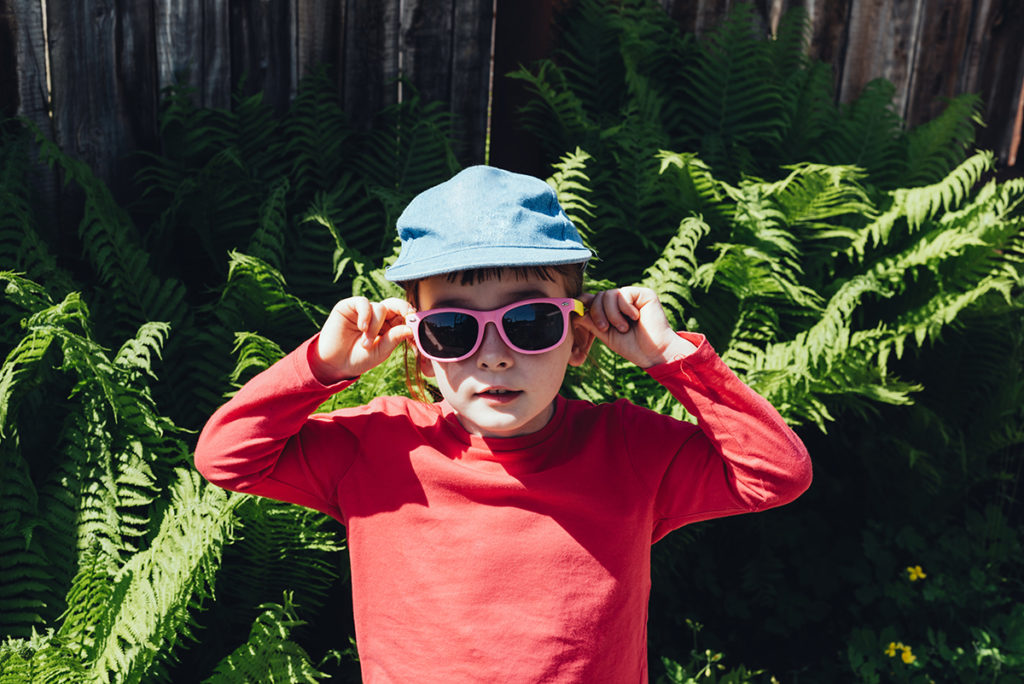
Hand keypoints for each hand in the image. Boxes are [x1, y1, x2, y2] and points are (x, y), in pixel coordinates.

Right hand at [312, 297, 414, 382]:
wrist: (335, 364)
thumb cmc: (359, 358)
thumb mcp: (380, 352)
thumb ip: (394, 339)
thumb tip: (410, 328)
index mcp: (389, 326)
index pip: (403, 315)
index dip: (411, 317)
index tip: (416, 324)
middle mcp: (378, 316)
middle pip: (395, 304)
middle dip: (403, 308)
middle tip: (408, 316)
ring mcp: (364, 310)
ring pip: (380, 308)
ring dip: (375, 327)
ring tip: (365, 344)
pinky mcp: (350, 306)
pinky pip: (363, 303)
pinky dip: (365, 314)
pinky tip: (362, 327)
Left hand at [577, 287, 696, 367]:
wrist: (653, 353)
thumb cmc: (631, 346)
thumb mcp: (605, 334)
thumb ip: (590, 321)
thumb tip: (574, 311)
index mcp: (611, 310)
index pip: (593, 300)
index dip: (584, 303)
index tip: (577, 311)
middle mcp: (621, 301)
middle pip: (598, 296)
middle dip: (597, 313)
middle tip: (605, 328)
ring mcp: (631, 296)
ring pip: (608, 294)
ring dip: (612, 314)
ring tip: (623, 328)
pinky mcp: (642, 293)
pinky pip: (623, 293)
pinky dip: (625, 309)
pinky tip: (635, 318)